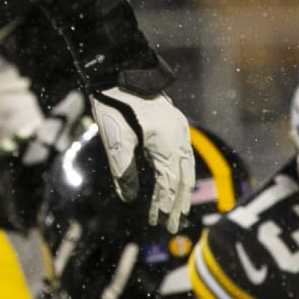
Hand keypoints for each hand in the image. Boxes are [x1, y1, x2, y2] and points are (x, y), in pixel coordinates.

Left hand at [89, 86, 193, 231]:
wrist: (118, 72)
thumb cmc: (113, 106)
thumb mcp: (115, 141)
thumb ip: (123, 172)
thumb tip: (129, 199)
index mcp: (168, 144)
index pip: (169, 184)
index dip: (163, 205)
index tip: (157, 223)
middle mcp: (180, 137)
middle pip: (182, 179)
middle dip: (176, 204)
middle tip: (171, 226)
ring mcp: (180, 129)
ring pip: (185, 167)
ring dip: (180, 190)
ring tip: (177, 210)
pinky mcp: (175, 123)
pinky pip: (182, 154)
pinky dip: (179, 172)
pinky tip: (174, 181)